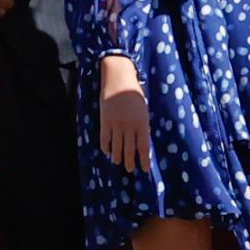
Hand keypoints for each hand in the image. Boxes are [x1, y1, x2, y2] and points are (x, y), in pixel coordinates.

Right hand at [100, 54, 149, 172]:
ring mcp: (116, 124)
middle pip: (130, 150)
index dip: (144, 160)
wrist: (119, 79)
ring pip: (117, 147)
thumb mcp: (143, 109)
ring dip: (118, 157)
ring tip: (119, 162)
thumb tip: (141, 141)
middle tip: (130, 169)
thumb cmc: (134, 93)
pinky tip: (108, 151)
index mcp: (142, 123)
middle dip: (130, 162)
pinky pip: (105, 139)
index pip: (143, 147)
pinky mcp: (105, 121)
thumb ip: (142, 125)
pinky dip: (106, 147)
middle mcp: (129, 126)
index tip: (145, 169)